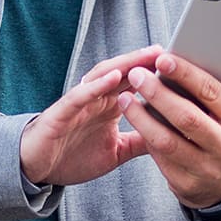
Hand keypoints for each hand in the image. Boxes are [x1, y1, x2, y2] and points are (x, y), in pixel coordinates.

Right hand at [18, 46, 159, 185]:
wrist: (37, 169)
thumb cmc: (73, 156)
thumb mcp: (117, 152)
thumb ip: (140, 141)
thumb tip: (172, 138)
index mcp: (109, 107)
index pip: (136, 84)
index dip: (157, 74)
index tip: (183, 67)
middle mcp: (96, 99)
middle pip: (124, 73)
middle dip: (146, 61)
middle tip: (170, 51)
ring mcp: (79, 103)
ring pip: (104, 76)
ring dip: (126, 64)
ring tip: (147, 56)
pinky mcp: (62, 112)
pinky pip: (80, 95)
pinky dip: (97, 84)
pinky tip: (114, 76)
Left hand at [119, 48, 220, 207]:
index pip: (212, 94)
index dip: (186, 75)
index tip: (162, 59)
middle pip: (187, 117)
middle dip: (158, 94)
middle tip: (137, 74)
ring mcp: (206, 169)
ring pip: (167, 141)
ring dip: (142, 118)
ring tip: (125, 98)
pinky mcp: (186, 184)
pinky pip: (160, 158)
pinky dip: (144, 137)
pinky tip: (133, 120)